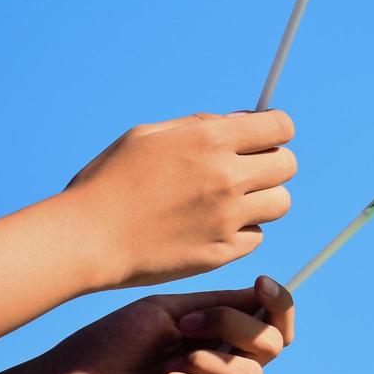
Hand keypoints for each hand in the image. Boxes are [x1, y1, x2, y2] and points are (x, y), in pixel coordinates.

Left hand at [44, 277, 293, 373]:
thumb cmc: (111, 340)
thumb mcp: (169, 310)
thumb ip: (219, 304)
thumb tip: (262, 296)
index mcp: (220, 338)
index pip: (274, 325)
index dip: (280, 304)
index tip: (262, 283)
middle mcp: (222, 368)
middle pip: (272, 346)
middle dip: (234, 327)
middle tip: (185, 324)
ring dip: (206, 360)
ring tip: (165, 363)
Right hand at [65, 111, 296, 289]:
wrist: (85, 239)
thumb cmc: (109, 182)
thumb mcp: (147, 135)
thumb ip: (200, 126)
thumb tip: (241, 121)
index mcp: (209, 140)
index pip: (281, 126)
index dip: (275, 129)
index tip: (262, 138)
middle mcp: (226, 177)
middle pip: (288, 165)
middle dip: (272, 163)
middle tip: (245, 171)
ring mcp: (227, 217)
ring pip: (281, 203)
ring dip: (263, 199)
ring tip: (230, 201)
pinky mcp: (222, 252)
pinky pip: (257, 237)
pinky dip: (242, 231)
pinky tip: (214, 227)